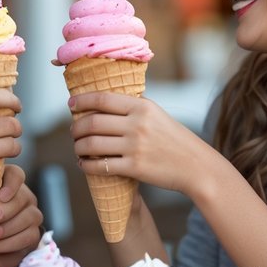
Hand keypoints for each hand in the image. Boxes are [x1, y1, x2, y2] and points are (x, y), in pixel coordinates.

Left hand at [0, 164, 41, 264]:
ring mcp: (30, 215)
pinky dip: (9, 244)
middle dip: (7, 210)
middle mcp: (22, 195)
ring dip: (7, 230)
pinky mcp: (33, 234)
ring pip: (30, 217)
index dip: (11, 184)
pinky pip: (29, 237)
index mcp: (3, 182)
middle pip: (24, 196)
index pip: (16, 174)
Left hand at [69, 92, 212, 194]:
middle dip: (76, 127)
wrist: (196, 166)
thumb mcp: (157, 115)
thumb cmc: (174, 140)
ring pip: (92, 144)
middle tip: (73, 131)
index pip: (103, 99)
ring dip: (78, 147)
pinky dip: (86, 165)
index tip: (71, 105)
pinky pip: (100, 166)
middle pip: (92, 122)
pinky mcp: (135, 168)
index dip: (82, 101)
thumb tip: (103, 102)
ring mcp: (135, 147)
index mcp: (142, 107)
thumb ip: (133, 108)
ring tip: (77, 148)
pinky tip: (84, 164)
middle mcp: (137, 125)